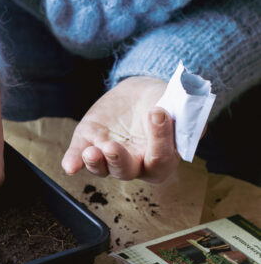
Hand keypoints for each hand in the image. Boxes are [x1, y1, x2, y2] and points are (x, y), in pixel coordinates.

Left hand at [62, 76, 178, 183]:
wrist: (141, 93)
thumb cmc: (164, 102)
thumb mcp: (179, 104)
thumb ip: (187, 116)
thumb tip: (194, 123)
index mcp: (161, 159)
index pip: (160, 158)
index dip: (160, 139)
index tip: (158, 112)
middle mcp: (134, 164)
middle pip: (126, 171)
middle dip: (118, 161)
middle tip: (113, 147)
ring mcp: (109, 155)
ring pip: (102, 168)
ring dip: (95, 163)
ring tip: (91, 152)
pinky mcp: (89, 143)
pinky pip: (78, 157)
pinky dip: (73, 162)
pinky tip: (70, 165)